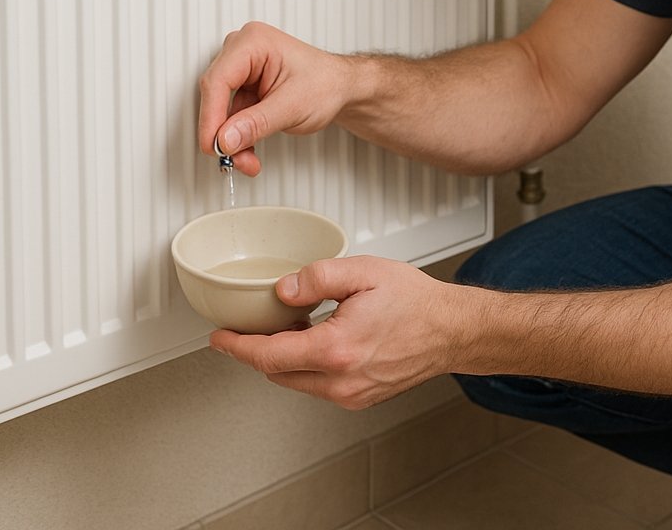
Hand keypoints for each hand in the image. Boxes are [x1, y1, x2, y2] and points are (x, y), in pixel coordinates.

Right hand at [198, 21, 356, 175]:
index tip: (213, 146)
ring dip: (231, 140)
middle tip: (232, 159)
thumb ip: (256, 123)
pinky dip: (238, 137)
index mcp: (253, 43)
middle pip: (215, 95)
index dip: (211, 117)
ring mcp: (242, 69)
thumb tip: (225, 138)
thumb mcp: (293, 106)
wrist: (341, 88)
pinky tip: (248, 153)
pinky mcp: (244, 87)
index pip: (218, 80)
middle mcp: (242, 51)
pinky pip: (231, 116)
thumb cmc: (326, 83)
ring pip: (221, 110)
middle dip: (223, 133)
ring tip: (248, 162)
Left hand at [208, 256, 472, 408]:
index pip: (268, 355)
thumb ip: (317, 278)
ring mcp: (350, 395)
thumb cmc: (416, 302)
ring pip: (296, 381)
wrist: (452, 330)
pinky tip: (318, 341)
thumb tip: (284, 290)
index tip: (219, 338)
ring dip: (284, 358)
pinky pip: (318, 386)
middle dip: (258, 350)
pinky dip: (307, 366)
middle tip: (253, 325)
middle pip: (277, 372)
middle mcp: (340, 381)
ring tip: (291, 327)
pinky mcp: (360, 398)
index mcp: (336, 350)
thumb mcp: (363, 272)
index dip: (237, 347)